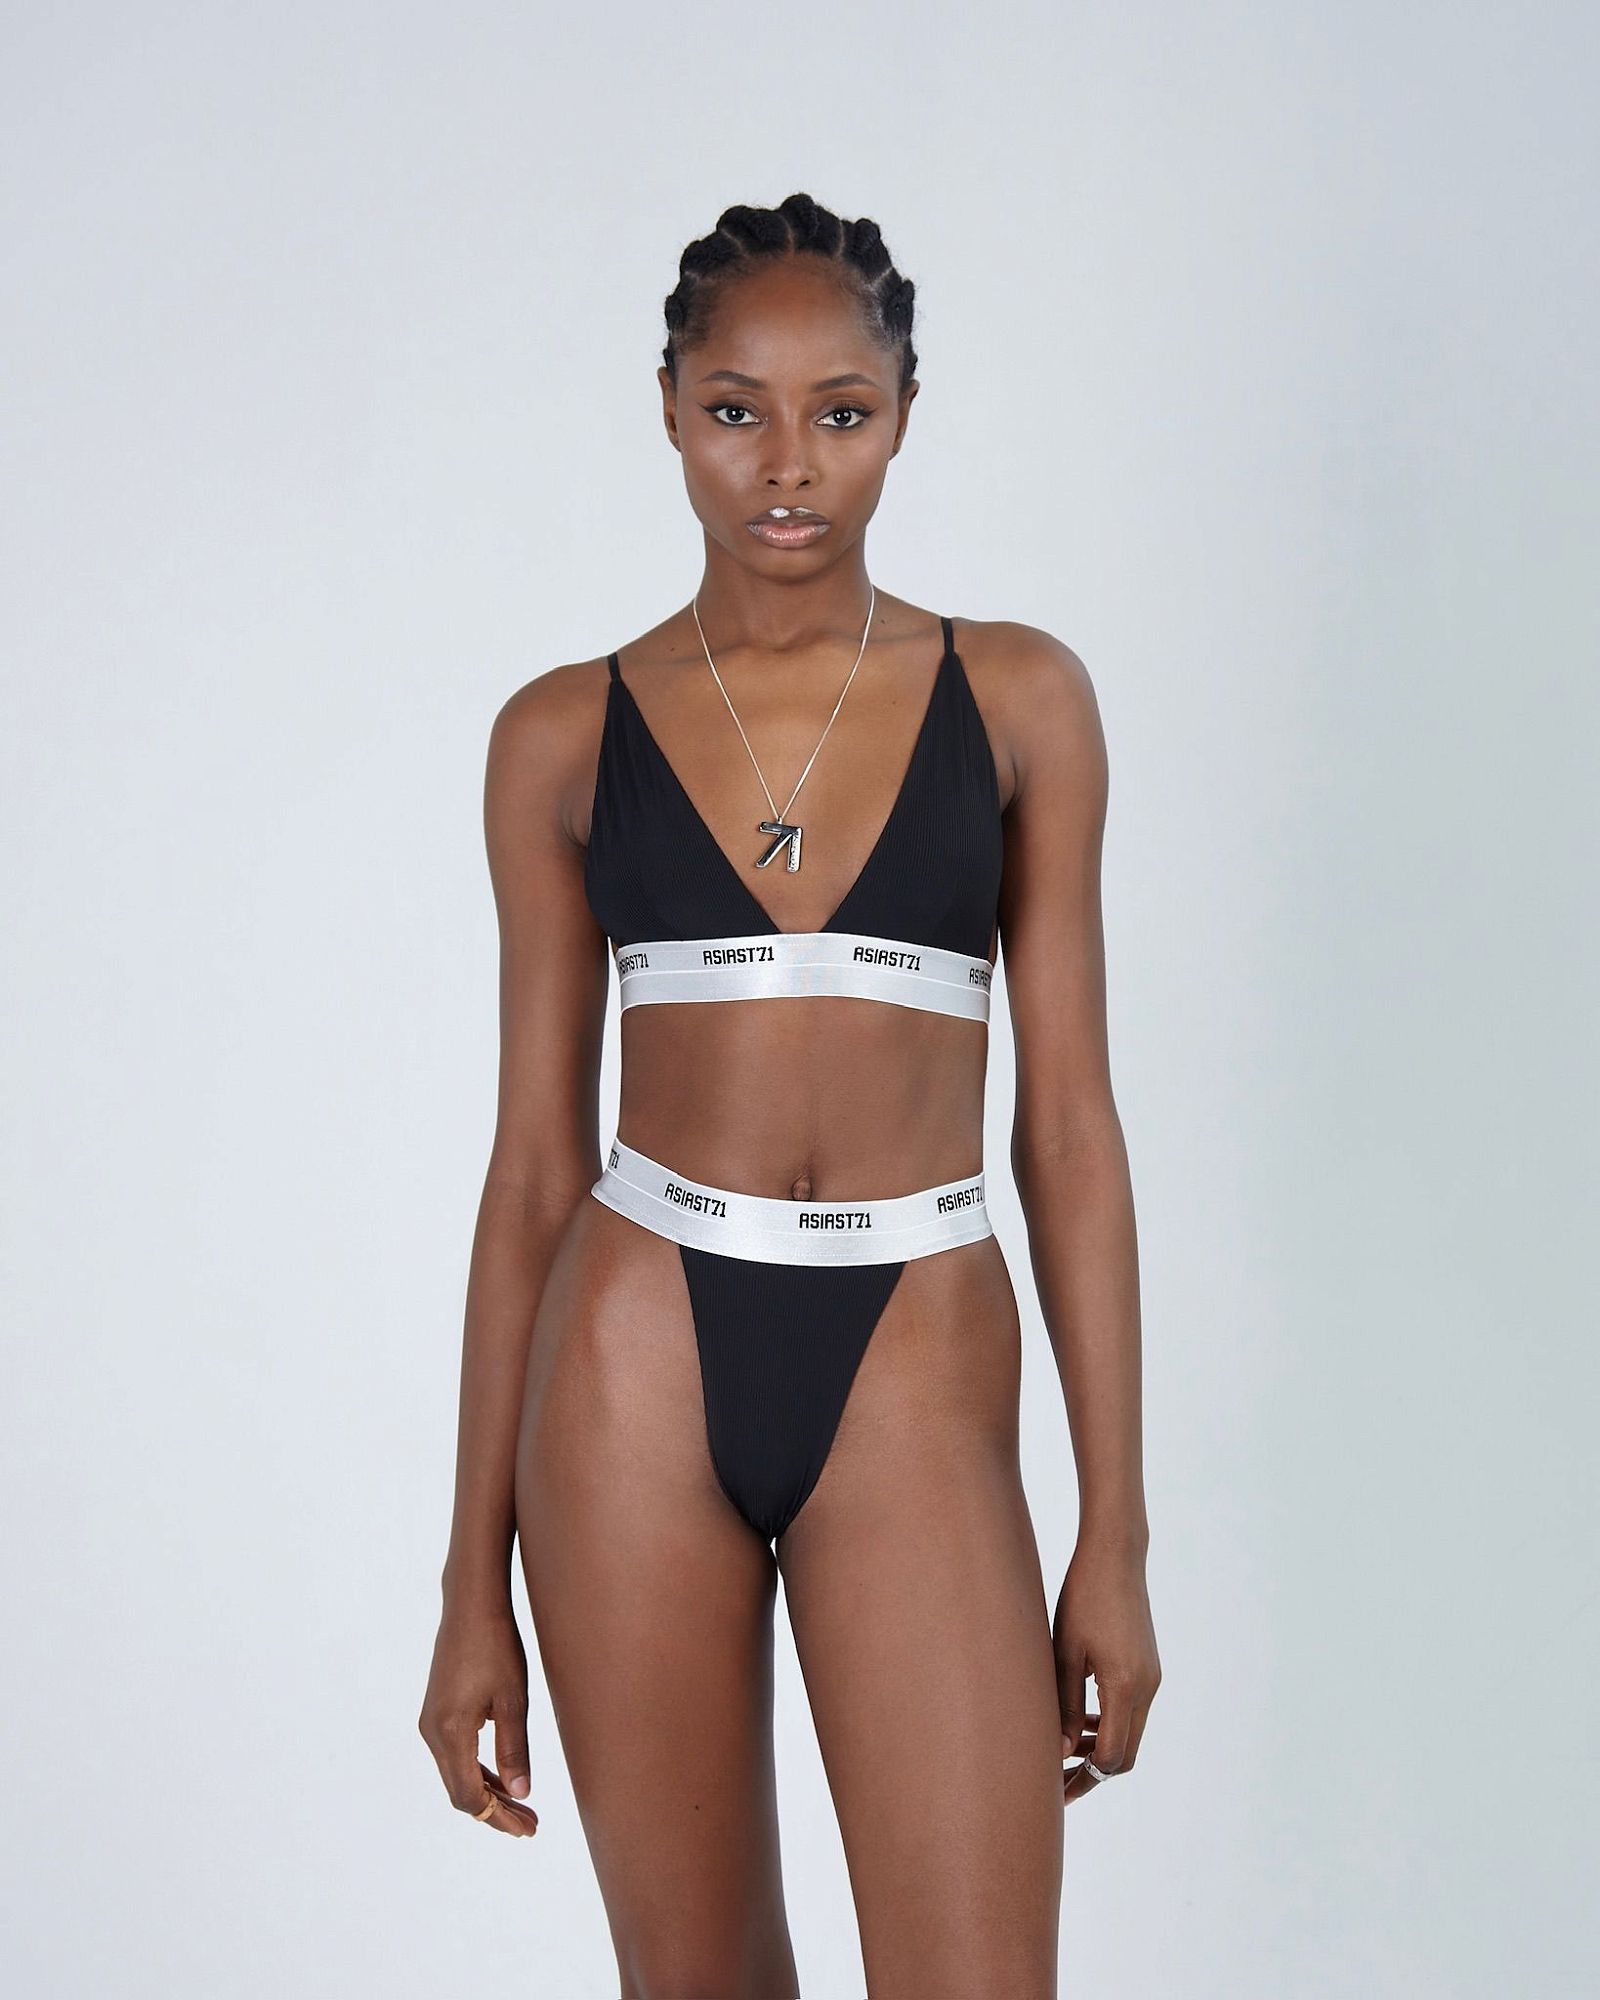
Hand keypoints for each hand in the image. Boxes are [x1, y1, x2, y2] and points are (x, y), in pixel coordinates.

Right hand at [418, 1597, 538, 1837]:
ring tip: (522, 1806)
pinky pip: (455, 1754)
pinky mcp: (436, 1710)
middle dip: (496, 1811)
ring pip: (457, 1773)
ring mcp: (431, 1721)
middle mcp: (432, 1732)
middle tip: (531, 1823)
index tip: (527, 1829)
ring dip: (488, 1791)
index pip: (470, 1796)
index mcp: (450, 1733)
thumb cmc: (497, 1646)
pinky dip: (478, 1769)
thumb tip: (520, 1794)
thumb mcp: (514, 1699)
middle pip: (461, 1790)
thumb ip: (515, 1749)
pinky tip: (503, 1775)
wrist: (472, 1604)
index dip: (499, 1819)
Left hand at [1054, 1536, 1159, 1806]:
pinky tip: (1082, 1720)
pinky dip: (1109, 1724)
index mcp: (1126, 1686)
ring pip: (1130, 1733)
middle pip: (1126, 1754)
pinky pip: (1132, 1711)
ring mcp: (1152, 1677)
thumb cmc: (1082, 1597)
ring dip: (1101, 1748)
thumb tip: (1061, 1753)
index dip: (1084, 1781)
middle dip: (1093, 1773)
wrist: (1116, 1555)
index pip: (1112, 1758)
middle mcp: (1147, 1688)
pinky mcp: (1149, 1667)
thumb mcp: (1064, 1652)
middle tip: (1057, 1783)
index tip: (1055, 1792)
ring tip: (1064, 1753)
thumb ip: (1064, 1705)